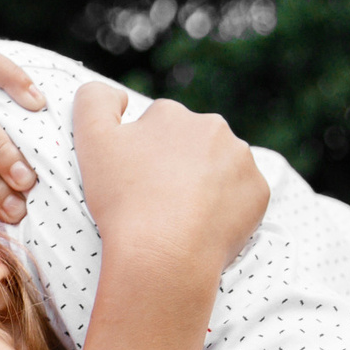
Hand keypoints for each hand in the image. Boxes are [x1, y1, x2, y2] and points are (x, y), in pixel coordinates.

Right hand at [71, 83, 267, 279]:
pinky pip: (242, 195)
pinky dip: (226, 208)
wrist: (163, 254)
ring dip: (204, 184)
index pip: (155, 128)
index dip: (142, 156)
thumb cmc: (123, 200)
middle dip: (176, 166)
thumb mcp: (91, 142)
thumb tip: (118, 94)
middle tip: (156, 201)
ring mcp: (241, 160)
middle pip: (191, 145)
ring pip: (219, 168)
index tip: (135, 183)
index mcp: (172, 114)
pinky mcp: (259, 192)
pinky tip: (204, 226)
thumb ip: (94, 101)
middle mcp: (213, 127)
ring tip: (180, 217)